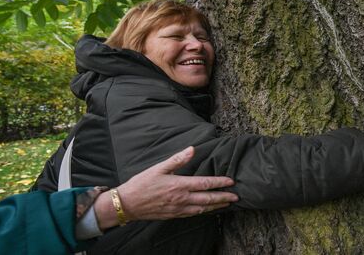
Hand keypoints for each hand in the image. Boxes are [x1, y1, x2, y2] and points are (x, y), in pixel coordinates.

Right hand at [94, 147, 237, 228]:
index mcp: (179, 185)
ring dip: (216, 206)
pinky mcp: (174, 215)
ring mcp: (178, 209)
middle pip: (208, 199)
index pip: (205, 184)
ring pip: (202, 208)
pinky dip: (203, 211)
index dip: (220, 182)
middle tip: (236, 196)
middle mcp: (181, 199)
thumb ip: (177, 159)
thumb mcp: (159, 167)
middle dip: (223, 197)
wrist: (127, 204)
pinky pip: (193, 214)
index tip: (231, 181)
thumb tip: (192, 149)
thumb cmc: (142, 183)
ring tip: (226, 204)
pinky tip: (207, 209)